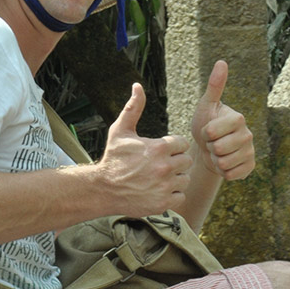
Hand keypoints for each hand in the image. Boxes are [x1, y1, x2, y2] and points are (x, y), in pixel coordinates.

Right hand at [96, 83, 192, 214]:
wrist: (102, 189)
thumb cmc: (112, 158)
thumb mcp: (120, 131)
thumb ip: (133, 108)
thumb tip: (137, 86)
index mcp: (158, 147)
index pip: (182, 143)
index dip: (172, 146)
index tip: (160, 151)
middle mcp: (164, 166)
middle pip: (186, 161)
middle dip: (175, 162)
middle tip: (159, 165)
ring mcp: (165, 186)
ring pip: (185, 179)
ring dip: (175, 178)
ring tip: (158, 178)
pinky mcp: (163, 202)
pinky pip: (180, 196)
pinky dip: (172, 194)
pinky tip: (158, 190)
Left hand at [189, 60, 254, 179]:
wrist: (207, 148)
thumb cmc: (205, 123)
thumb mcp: (206, 106)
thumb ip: (214, 86)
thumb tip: (222, 62)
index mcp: (238, 118)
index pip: (212, 132)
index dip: (205, 133)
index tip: (207, 129)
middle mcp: (249, 134)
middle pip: (219, 148)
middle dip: (210, 147)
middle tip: (211, 142)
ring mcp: (250, 151)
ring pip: (225, 163)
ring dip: (215, 160)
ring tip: (216, 152)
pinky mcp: (250, 167)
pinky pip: (231, 174)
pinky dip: (222, 171)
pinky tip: (223, 163)